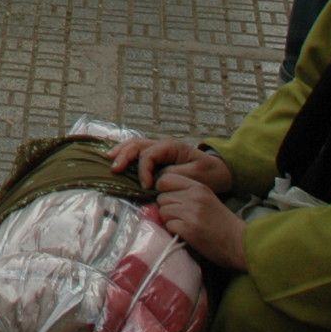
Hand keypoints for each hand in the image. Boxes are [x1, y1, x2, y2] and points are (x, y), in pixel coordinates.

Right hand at [106, 137, 232, 192]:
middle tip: (114, 169)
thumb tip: (156, 179)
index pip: (149, 155)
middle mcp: (162, 144)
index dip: (143, 170)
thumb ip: (174, 175)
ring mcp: (159, 149)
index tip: (146, 187)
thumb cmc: (210, 174)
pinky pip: (138, 151)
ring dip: (121, 151)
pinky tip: (117, 157)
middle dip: (124, 155)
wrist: (222, 172)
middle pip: (137, 144)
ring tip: (109, 159)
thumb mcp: (196, 176)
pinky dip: (126, 153)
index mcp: (171, 147)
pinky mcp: (158, 156)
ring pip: (135, 144)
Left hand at [154, 171, 248, 271]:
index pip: (165, 178)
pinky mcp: (189, 229)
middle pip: (162, 197)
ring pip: (163, 211)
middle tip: (179, 218)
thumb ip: (186, 194)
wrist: (240, 243)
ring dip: (169, 220)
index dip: (163, 190)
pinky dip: (174, 231)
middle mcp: (193, 197)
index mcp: (198, 187)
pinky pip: (169, 226)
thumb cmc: (222, 223)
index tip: (171, 201)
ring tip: (184, 226)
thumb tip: (160, 196)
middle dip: (166, 208)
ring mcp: (191, 213)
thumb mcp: (206, 200)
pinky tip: (186, 234)